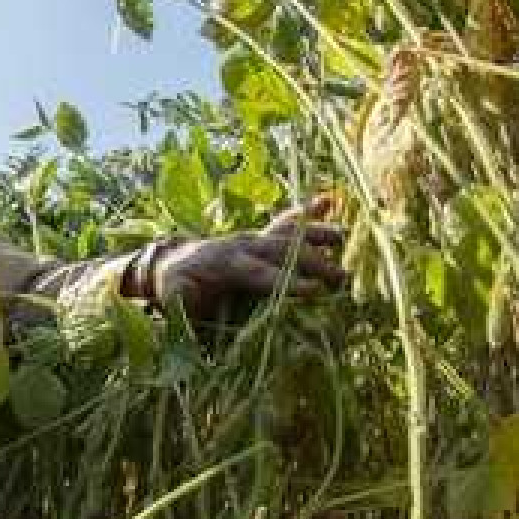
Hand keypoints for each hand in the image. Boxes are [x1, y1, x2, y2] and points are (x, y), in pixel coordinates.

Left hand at [145, 198, 346, 318]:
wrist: (172, 262)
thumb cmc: (175, 286)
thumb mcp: (172, 297)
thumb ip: (182, 305)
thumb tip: (189, 318)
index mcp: (226, 262)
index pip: (261, 273)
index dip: (287, 281)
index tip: (315, 291)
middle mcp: (245, 245)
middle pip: (284, 251)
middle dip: (314, 263)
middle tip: (343, 278)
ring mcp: (256, 238)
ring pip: (290, 232)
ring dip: (318, 234)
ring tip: (346, 238)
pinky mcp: (263, 237)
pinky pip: (286, 222)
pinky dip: (307, 211)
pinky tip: (329, 200)